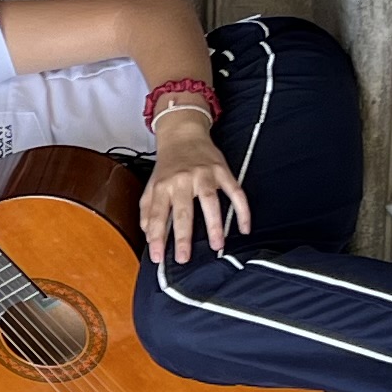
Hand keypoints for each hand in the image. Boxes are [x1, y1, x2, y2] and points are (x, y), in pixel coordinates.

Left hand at [140, 122, 250, 261]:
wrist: (183, 133)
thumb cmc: (168, 164)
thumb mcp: (152, 184)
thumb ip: (147, 209)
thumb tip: (148, 234)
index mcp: (163, 185)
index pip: (156, 216)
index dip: (156, 238)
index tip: (157, 257)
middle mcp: (182, 180)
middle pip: (183, 211)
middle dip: (183, 236)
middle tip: (184, 258)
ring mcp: (204, 175)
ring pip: (210, 202)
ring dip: (214, 225)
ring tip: (216, 246)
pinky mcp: (223, 171)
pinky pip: (235, 192)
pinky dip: (242, 210)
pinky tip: (244, 228)